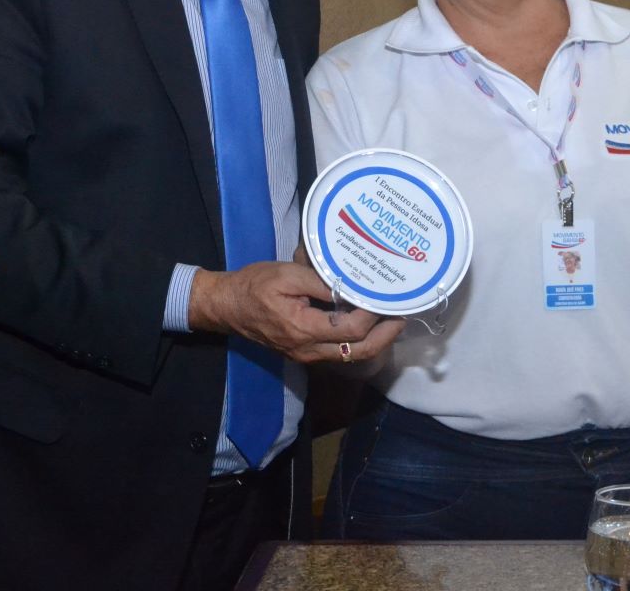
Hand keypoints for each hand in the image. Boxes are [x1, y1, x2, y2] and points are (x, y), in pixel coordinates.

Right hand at [188, 261, 404, 363]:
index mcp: (304, 328)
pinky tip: (367, 321)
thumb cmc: (254, 285)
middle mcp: (309, 349)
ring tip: (390, 318)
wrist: (227, 306)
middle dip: (386, 336)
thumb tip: (353, 285)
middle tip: (403, 315)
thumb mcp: (287, 273)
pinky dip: (359, 340)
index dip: (374, 314)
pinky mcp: (305, 352)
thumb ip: (322, 280)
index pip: (351, 329)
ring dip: (375, 340)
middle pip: (359, 351)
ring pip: (351, 355)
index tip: (387, 297)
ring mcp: (307, 355)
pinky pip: (339, 352)